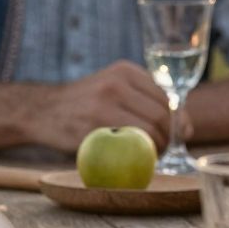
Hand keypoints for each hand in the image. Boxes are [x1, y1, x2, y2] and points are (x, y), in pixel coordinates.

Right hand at [41, 62, 173, 151]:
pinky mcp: (93, 125)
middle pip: (162, 114)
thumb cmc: (86, 104)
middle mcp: (117, 83)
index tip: (176, 135)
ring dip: (157, 148)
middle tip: (163, 149)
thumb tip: (187, 127)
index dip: (177, 121)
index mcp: (126, 71)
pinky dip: (139, 154)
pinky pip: (129, 143)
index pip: (167, 98)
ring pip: (150, 129)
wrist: (41, 110)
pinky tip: (134, 157)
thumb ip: (146, 100)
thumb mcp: (114, 88)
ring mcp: (104, 103)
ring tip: (150, 154)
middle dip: (169, 137)